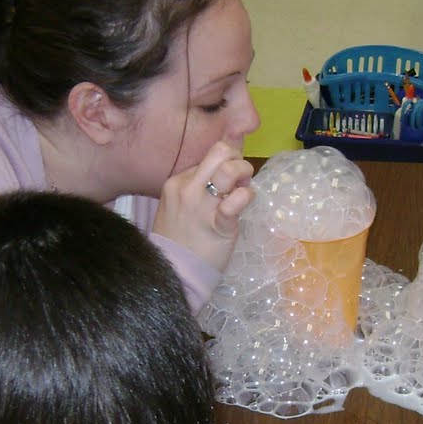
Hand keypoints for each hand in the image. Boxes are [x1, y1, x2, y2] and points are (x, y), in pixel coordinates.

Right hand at [152, 140, 254, 271]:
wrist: (175, 272)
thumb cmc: (181, 239)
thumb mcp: (181, 204)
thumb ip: (200, 183)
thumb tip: (226, 159)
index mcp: (177, 182)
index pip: (209, 155)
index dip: (227, 163)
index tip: (230, 180)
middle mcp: (187, 188)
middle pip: (220, 151)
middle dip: (238, 159)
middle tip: (242, 178)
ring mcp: (201, 205)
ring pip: (229, 170)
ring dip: (245, 174)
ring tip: (244, 189)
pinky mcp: (218, 224)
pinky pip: (237, 200)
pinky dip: (247, 196)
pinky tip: (246, 201)